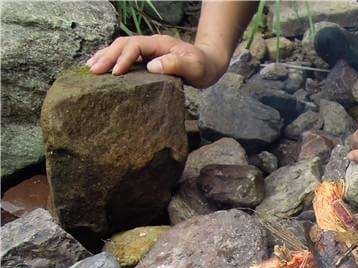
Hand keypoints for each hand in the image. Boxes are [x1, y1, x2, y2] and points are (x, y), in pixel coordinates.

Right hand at [87, 34, 226, 88]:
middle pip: (123, 45)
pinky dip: (111, 61)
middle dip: (108, 56)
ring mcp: (147, 51)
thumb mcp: (195, 68)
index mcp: (160, 44)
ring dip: (105, 56)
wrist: (208, 65)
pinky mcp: (146, 59)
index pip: (136, 46)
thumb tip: (152, 66)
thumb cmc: (203, 67)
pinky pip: (125, 57)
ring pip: (120, 49)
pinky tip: (101, 67)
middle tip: (93, 71)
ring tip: (90, 68)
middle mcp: (150, 45)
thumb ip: (176, 65)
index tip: (116, 73)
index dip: (124, 58)